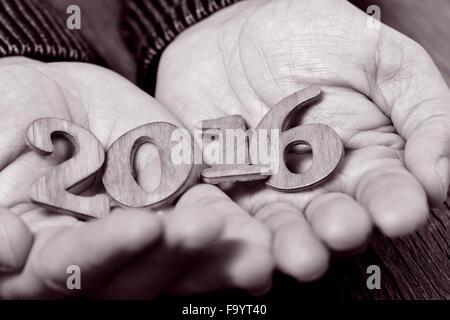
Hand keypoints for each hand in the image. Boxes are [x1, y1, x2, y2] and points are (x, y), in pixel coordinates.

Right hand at [0, 57, 272, 297]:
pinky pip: (211, 224)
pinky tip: (262, 237)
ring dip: (217, 257)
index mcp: (47, 251)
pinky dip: (235, 231)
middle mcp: (102, 253)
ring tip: (253, 251)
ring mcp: (146, 230)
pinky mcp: (181, 204)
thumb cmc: (6, 114)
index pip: (70, 269)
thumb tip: (8, 255)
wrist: (52, 98)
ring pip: (181, 259)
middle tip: (203, 230)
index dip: (104, 252)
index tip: (139, 225)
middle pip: (136, 276)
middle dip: (172, 254)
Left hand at [155, 0, 449, 280]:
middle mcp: (317, 183)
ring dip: (288, 243)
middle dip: (336, 229)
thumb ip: (422, 112)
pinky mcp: (223, 186)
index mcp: (363, 159)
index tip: (398, 212)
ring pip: (280, 225)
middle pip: (331, 219)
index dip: (395, 203)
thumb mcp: (381, 62)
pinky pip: (226, 212)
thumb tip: (437, 175)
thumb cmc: (314, 39)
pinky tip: (245, 246)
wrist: (238, 33)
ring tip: (297, 254)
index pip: (386, 191)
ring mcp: (267, 188)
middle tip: (340, 230)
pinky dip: (232, 230)